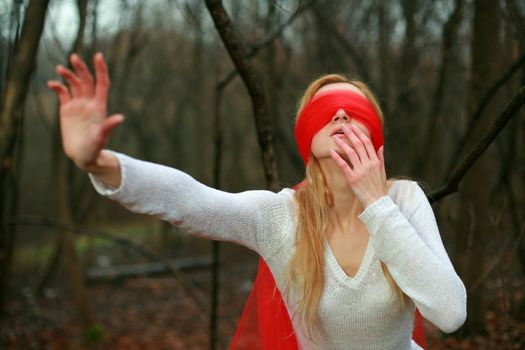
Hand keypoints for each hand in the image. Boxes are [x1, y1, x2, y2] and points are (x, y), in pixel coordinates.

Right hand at [47, 53, 123, 169]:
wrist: (84, 156)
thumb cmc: (95, 148)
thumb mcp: (101, 137)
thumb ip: (108, 126)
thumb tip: (120, 118)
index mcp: (99, 107)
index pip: (102, 83)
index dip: (101, 69)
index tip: (98, 55)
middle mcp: (89, 103)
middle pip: (86, 80)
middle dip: (81, 68)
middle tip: (74, 57)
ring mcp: (78, 106)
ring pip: (74, 84)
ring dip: (68, 75)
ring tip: (60, 68)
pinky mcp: (67, 110)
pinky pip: (63, 94)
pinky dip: (57, 86)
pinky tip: (51, 84)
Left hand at [329, 124, 386, 207]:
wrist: (377, 202)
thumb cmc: (379, 188)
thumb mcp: (382, 171)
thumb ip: (381, 158)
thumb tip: (381, 147)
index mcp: (376, 161)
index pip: (367, 143)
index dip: (359, 133)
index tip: (353, 127)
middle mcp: (369, 164)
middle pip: (358, 144)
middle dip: (350, 134)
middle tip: (342, 126)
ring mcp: (361, 171)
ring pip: (351, 152)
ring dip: (342, 143)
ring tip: (335, 137)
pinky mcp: (353, 179)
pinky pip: (344, 165)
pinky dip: (337, 157)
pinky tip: (331, 151)